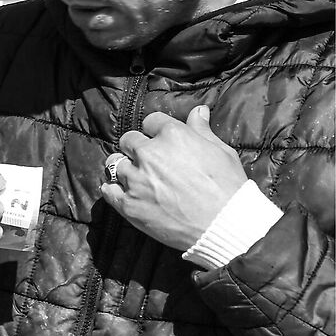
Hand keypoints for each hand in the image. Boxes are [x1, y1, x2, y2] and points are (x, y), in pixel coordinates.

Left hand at [99, 106, 249, 250]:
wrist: (223, 224)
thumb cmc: (227, 187)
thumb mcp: (221, 152)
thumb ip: (203, 130)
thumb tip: (199, 111)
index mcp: (173, 137)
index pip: (151, 121)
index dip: (157, 130)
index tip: (161, 140)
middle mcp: (149, 155)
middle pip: (128, 140)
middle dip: (137, 147)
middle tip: (149, 160)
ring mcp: (136, 180)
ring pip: (115, 163)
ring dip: (124, 167)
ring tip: (136, 175)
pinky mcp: (128, 204)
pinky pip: (108, 189)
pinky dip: (113, 188)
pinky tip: (122, 190)